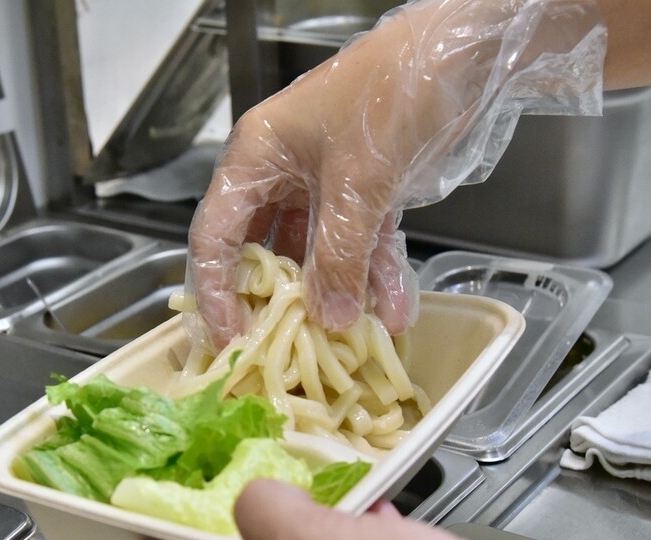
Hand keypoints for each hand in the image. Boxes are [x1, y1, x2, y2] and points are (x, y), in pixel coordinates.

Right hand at [187, 0, 605, 348]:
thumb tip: (330, 319)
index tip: (231, 341)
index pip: (215, 235)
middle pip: (263, 249)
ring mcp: (322, 182)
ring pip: (317, 252)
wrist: (463, 52)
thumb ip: (339, 255)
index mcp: (256, 157)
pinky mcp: (363, 190)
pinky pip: (359, 242)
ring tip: (350, 338)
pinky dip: (375, 273)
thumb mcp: (358, 181)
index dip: (216, 292)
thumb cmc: (394, 92)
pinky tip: (394, 310)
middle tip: (285, 348)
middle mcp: (281, 172)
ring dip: (336, 292)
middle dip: (278, 300)